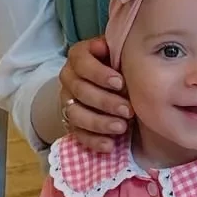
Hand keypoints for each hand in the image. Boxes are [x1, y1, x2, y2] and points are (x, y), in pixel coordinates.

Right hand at [60, 38, 132, 153]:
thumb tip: (125, 51)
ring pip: (75, 113)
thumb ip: (123, 52)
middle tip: (129, 110)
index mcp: (79, 56)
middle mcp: (69, 78)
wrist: (118, 89)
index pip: (81, 61)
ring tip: (122, 127)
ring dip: (99, 122)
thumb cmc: (122, 68)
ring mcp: (68, 101)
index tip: (120, 83)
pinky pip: (77, 134)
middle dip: (105, 101)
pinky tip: (110, 145)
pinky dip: (94, 141)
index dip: (98, 73)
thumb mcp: (123, 56)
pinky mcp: (72, 123)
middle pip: (80, 90)